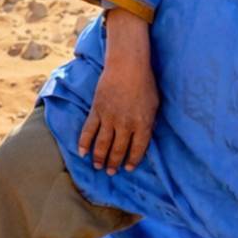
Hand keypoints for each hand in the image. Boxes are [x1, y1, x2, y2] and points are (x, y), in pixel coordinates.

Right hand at [78, 9, 158, 173]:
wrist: (128, 65)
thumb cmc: (145, 83)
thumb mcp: (154, 105)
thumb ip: (148, 123)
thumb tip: (144, 137)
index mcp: (142, 124)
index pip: (137, 149)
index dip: (132, 160)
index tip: (128, 168)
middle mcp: (125, 124)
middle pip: (118, 149)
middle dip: (114, 163)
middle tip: (110, 172)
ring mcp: (109, 118)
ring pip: (102, 144)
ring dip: (100, 158)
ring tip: (98, 167)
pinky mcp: (97, 110)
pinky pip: (89, 130)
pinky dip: (84, 142)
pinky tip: (82, 152)